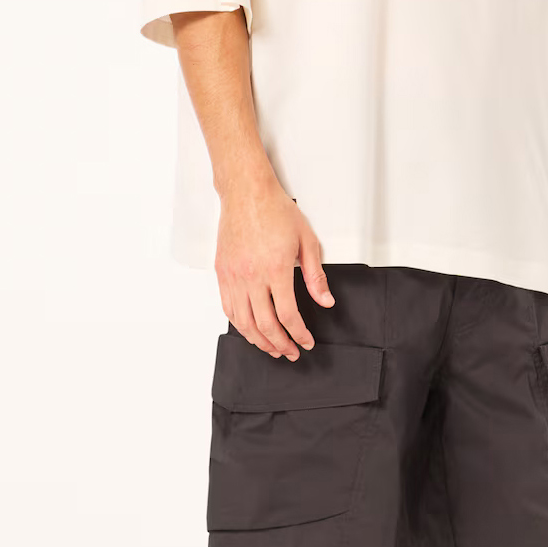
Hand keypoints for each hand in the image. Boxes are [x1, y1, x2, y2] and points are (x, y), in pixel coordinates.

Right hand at [216, 177, 332, 358]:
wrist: (247, 193)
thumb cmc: (276, 211)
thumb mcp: (306, 241)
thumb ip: (316, 276)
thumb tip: (325, 301)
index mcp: (275, 269)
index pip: (288, 315)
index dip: (299, 334)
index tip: (306, 342)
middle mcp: (251, 276)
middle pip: (265, 324)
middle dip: (280, 344)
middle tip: (291, 352)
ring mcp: (233, 276)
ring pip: (243, 322)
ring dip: (259, 340)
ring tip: (272, 348)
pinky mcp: (222, 273)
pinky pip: (228, 308)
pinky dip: (240, 325)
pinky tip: (250, 330)